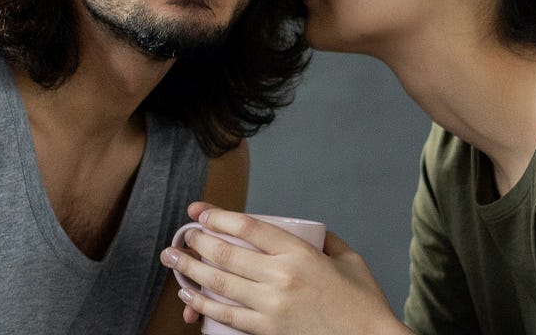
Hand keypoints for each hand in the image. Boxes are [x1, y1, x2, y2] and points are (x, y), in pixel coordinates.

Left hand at [160, 202, 409, 334]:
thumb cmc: (363, 305)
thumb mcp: (350, 260)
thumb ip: (327, 241)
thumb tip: (310, 231)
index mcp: (300, 254)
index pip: (248, 227)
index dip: (219, 216)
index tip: (201, 213)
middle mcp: (281, 277)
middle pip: (226, 253)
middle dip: (197, 241)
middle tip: (183, 235)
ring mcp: (271, 306)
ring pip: (219, 283)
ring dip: (190, 269)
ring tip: (172, 258)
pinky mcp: (267, 330)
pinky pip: (226, 315)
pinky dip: (202, 304)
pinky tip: (188, 296)